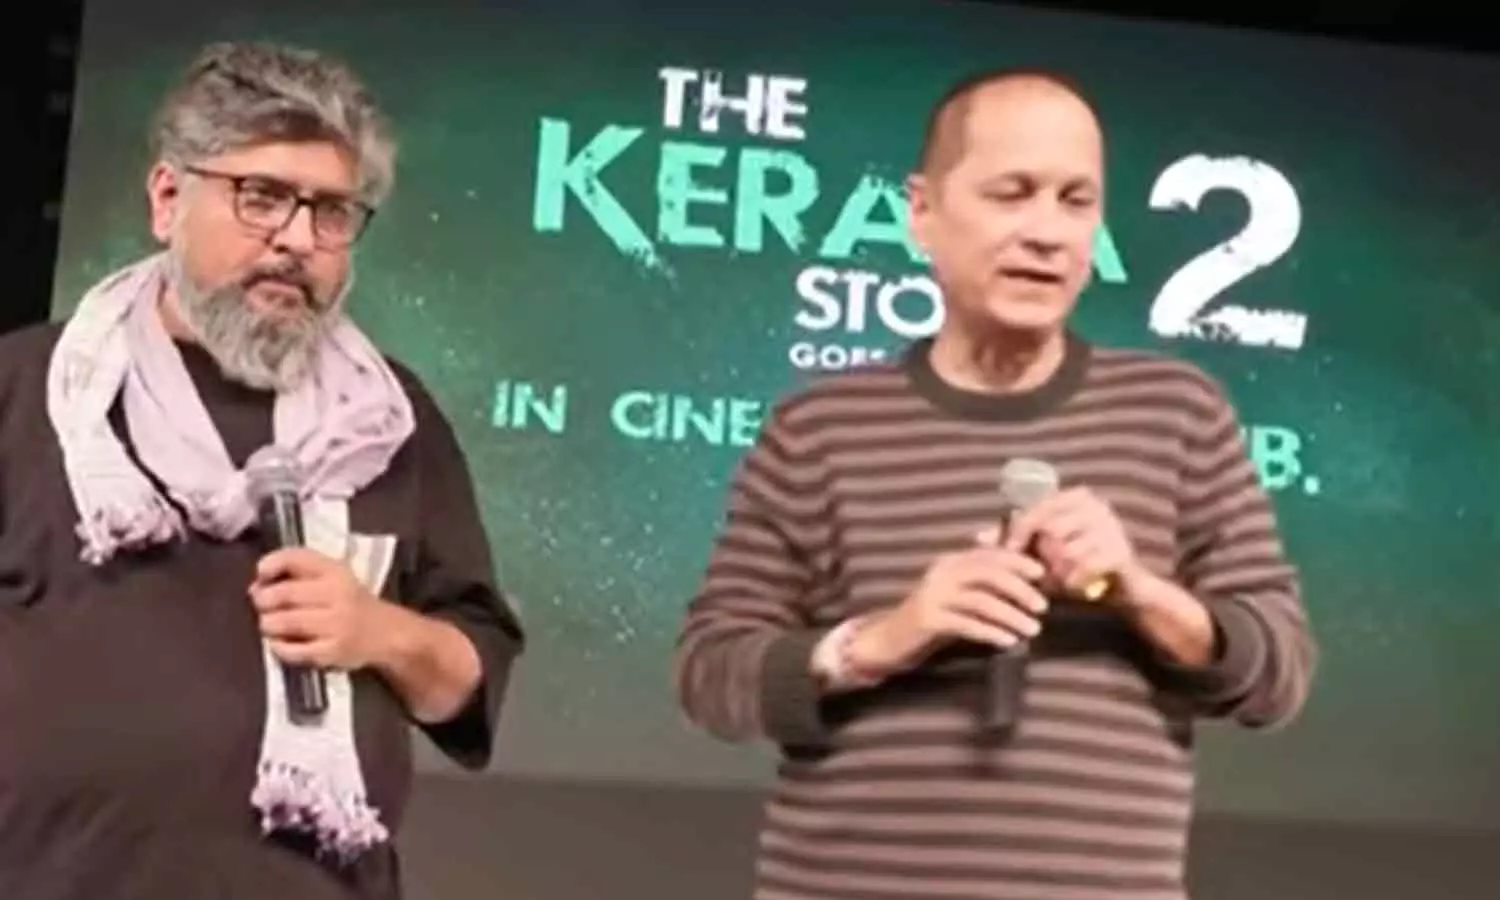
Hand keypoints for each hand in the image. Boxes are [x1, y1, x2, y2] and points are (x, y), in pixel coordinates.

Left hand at [250, 547, 394, 670]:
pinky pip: (293, 651)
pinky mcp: (333, 652)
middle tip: (262, 606)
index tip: (262, 575)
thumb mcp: (331, 576)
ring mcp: (336, 625)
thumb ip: (296, 573)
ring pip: (286, 622)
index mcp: (335, 570)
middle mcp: (338, 594)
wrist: (386, 632)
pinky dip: (279, 647)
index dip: (270, 564)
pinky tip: (280, 643)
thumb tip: (256, 587)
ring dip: (268, 624)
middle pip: (284, 594)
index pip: (295, 558)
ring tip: (270, 625)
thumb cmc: (349, 601)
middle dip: (263, 600)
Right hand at [847, 535, 1049, 677]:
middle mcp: (941, 573)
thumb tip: (1025, 578)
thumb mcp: (959, 595)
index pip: (989, 554)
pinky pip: (967, 624)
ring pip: (981, 601)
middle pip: (988, 574)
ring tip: (1032, 629)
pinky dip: (991, 632)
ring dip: (1011, 615)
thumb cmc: (933, 617)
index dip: (1017, 561)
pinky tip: (1008, 642)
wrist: (890, 639)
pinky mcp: (928, 620)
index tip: (1042, 574)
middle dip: (1019, 589)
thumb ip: (984, 583)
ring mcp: (933, 596)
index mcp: (951, 562)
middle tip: (1042, 606)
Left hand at [1004, 487, 1139, 600]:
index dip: (1016, 532)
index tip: (1008, 553)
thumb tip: (978, 537)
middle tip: (1036, 571)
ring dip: (1056, 570)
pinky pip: (1082, 568)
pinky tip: (1073, 587)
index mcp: (1075, 496)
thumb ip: (1011, 540)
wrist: (1122, 589)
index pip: (1034, 508)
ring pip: (1064, 550)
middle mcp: (1095, 504)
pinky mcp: (1120, 552)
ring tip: (1057, 579)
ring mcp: (1111, 526)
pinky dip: (1073, 581)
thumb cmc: (1074, 564)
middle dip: (1038, 553)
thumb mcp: (1039, 551)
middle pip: (1048, 528)